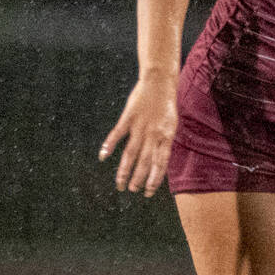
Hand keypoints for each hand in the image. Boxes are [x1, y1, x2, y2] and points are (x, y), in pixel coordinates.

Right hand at [100, 72, 178, 196]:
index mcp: (166, 137)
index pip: (160, 163)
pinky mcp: (129, 117)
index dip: (154, 179)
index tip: (148, 192)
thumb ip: (164, 143)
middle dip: (139, 179)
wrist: (160, 82)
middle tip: (132, 190)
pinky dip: (110, 144)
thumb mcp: (171, 125)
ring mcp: (140, 126)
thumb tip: (159, 162)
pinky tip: (103, 156)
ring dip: (125, 170)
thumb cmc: (166, 105)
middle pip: (144, 161)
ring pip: (131, 153)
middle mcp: (153, 134)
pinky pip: (118, 133)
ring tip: (120, 184)